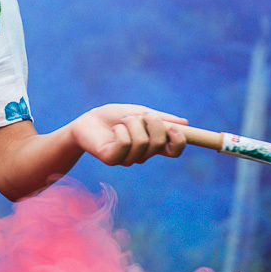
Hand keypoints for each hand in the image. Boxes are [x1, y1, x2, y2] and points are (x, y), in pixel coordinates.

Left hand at [69, 104, 186, 166]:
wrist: (86, 121)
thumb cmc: (112, 117)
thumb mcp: (139, 112)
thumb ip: (160, 118)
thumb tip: (185, 123)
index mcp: (151, 144)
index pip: (174, 151)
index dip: (179, 142)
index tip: (176, 128)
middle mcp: (142, 154)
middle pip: (159, 143)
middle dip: (153, 123)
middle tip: (140, 115)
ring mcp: (127, 159)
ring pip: (142, 142)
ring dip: (133, 123)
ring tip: (123, 120)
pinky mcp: (112, 159)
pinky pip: (125, 143)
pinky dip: (121, 130)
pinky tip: (114, 129)